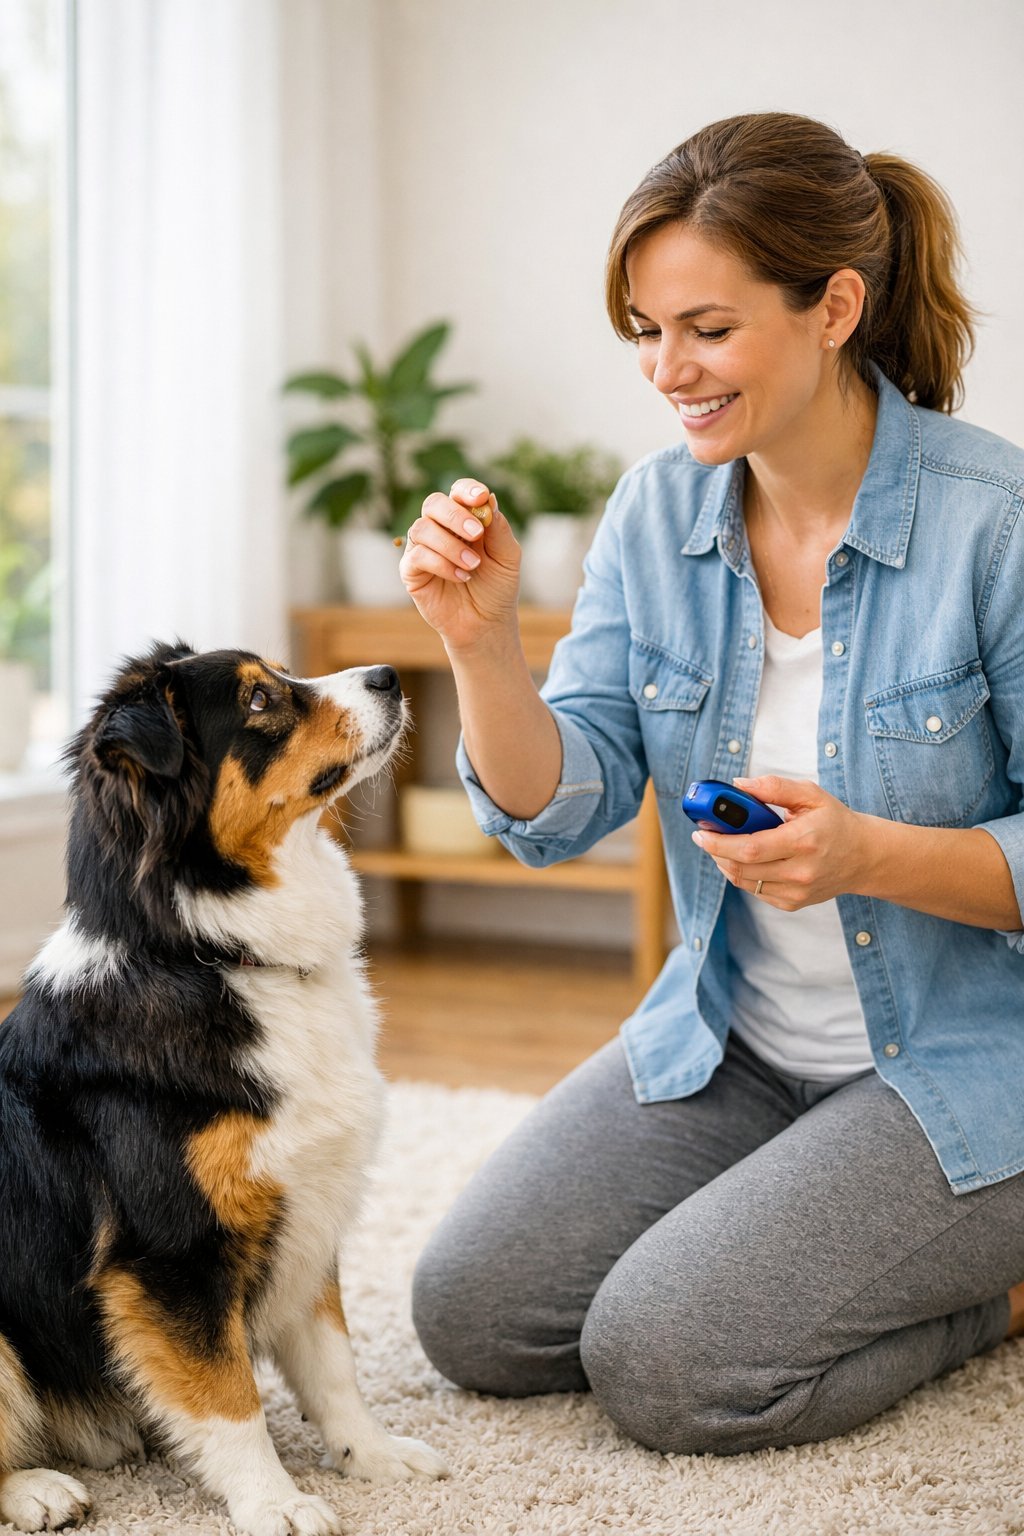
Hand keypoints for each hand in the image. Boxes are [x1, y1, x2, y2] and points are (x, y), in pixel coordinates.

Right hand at [399, 478, 520, 651]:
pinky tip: (461, 576)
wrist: (486, 623)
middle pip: (434, 503)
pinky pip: (417, 556)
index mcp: (463, 519)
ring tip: (473, 565)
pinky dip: (441, 564)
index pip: (458, 492)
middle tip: (476, 533)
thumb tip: (489, 499)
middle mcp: (439, 529)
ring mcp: (423, 548)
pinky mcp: (411, 571)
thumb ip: (499, 530)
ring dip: (450, 545)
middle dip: (454, 514)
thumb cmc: (496, 588)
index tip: (480, 497)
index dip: (466, 490)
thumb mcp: (507, 558)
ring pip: (422, 528)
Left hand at [691, 775, 870, 909]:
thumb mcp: (810, 795)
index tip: (701, 831)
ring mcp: (796, 892)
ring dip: (725, 862)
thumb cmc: (835, 822)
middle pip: (741, 867)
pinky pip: (755, 891)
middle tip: (705, 836)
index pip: (750, 848)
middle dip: (716, 851)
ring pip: (744, 882)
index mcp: (804, 841)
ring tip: (722, 845)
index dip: (719, 842)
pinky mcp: (792, 903)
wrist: (864, 857)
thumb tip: (738, 785)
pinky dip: (742, 874)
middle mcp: (800, 872)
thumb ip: (774, 787)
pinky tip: (743, 859)